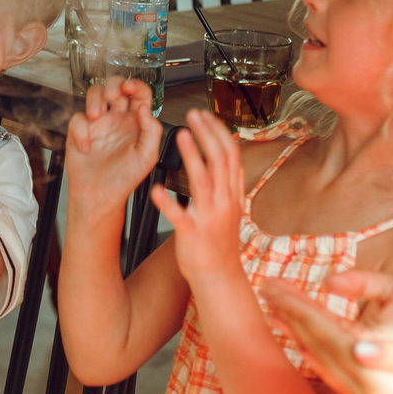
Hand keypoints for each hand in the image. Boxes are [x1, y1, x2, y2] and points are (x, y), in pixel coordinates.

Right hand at [64, 77, 161, 223]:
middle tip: (113, 96)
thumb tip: (146, 109)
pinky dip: (80, 130)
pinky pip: (78, 119)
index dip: (136, 85)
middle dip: (114, 85)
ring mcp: (99, 123)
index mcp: (137, 122)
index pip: (140, 94)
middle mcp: (119, 119)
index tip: (131, 88)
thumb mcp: (147, 156)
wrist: (100, 195)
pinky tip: (87, 146)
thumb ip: (152, 130)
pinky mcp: (81, 131)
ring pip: (95, 94)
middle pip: (117, 86)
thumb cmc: (124, 179)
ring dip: (95, 99)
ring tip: (97, 115)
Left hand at [148, 110, 246, 288]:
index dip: (219, 132)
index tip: (205, 115)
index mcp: (232, 194)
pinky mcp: (192, 234)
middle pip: (219, 160)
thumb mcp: (233, 211)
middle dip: (207, 134)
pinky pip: (179, 216)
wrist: (220, 278)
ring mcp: (209, 218)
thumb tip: (237, 163)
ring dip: (192, 156)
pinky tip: (155, 190)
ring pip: (202, 181)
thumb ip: (233, 186)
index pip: (230, 154)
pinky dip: (167, 202)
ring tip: (180, 135)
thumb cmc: (221, 244)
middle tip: (193, 115)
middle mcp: (224, 202)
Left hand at [258, 268, 392, 393]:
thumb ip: (371, 284)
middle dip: (293, 318)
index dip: (300, 307)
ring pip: (325, 366)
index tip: (274, 285)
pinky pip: (335, 380)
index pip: (330, 325)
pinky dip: (314, 358)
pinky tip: (299, 339)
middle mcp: (374, 382)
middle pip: (322, 347)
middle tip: (268, 289)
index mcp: (384, 350)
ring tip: (275, 310)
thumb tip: (329, 281)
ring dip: (298, 338)